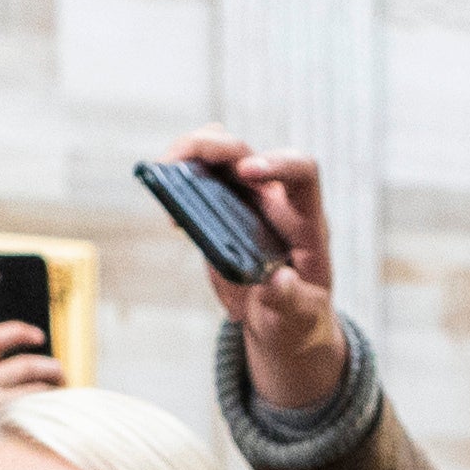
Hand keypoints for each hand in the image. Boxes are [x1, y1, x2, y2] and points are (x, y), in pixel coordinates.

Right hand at [0, 320, 64, 461]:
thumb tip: (33, 366)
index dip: (18, 331)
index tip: (39, 336)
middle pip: (24, 365)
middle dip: (50, 367)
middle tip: (62, 375)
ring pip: (34, 389)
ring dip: (54, 392)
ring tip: (60, 399)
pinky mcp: (0, 425)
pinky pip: (34, 413)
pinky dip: (47, 412)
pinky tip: (51, 418)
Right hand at [166, 130, 342, 416]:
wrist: (281, 321)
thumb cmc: (300, 317)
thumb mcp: (300, 318)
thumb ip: (290, 301)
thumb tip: (278, 282)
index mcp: (305, 221)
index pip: (302, 173)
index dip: (277, 163)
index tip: (246, 171)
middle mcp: (275, 202)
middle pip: (248, 154)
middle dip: (216, 148)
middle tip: (181, 160)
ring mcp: (246, 204)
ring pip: (222, 156)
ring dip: (193, 150)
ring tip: (165, 167)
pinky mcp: (221, 213)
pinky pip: (202, 182)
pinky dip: (180, 179)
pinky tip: (164, 194)